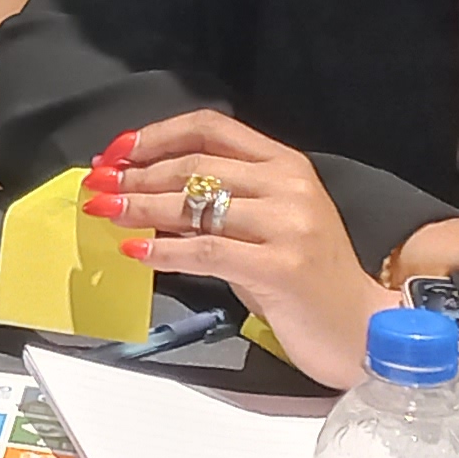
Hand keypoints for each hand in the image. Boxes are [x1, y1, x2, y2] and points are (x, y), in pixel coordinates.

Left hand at [95, 109, 385, 384]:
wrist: (360, 329)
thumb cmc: (305, 279)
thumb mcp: (264, 227)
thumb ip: (217, 205)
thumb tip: (142, 193)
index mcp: (286, 164)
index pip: (211, 128)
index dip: (156, 136)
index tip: (116, 152)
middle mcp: (289, 185)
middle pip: (194, 165)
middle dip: (136, 175)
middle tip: (97, 187)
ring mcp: (288, 224)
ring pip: (193, 205)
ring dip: (138, 208)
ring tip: (104, 212)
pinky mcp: (280, 266)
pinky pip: (205, 251)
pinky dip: (162, 251)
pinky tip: (134, 253)